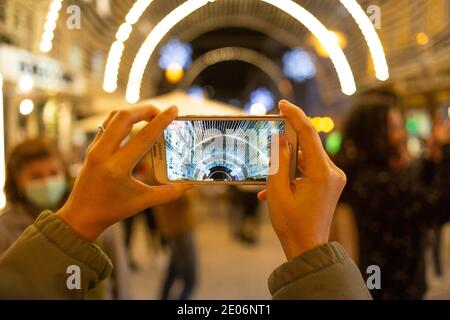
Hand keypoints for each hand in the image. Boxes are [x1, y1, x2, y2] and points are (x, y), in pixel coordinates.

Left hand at [57, 105, 192, 241]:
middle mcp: (103, 154)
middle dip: (145, 109)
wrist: (80, 216)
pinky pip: (108, 124)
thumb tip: (191, 185)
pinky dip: (124, 119)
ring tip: (151, 115)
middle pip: (124, 117)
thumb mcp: (142, 202)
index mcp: (117, 168)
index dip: (161, 121)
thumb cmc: (112, 210)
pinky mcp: (91, 147)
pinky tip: (136, 123)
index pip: (143, 137)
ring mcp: (94, 148)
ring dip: (134, 111)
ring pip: (114, 117)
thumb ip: (168, 193)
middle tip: (162, 112)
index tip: (174, 109)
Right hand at [258, 100, 345, 259]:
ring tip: (270, 182)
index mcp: (323, 173)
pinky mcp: (330, 184)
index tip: (282, 104)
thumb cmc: (291, 223)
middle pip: (308, 145)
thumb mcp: (277, 191)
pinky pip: (309, 170)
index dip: (295, 116)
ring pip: (307, 158)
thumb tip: (280, 138)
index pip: (309, 134)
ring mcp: (333, 179)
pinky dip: (293, 174)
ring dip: (287, 164)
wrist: (307, 248)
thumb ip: (278, 162)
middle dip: (288, 142)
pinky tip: (276, 189)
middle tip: (270, 139)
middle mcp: (333, 172)